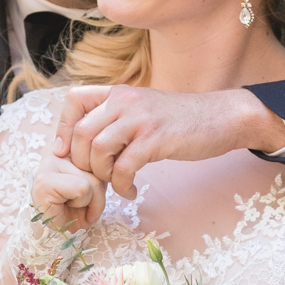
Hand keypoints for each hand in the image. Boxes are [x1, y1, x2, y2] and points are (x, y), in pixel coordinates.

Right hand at [32, 135, 107, 231]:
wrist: (62, 236)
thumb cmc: (81, 208)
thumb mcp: (98, 178)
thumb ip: (104, 163)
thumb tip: (116, 158)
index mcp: (68, 142)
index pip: (101, 148)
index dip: (105, 174)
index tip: (88, 187)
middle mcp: (55, 147)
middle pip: (99, 163)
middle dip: (99, 190)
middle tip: (82, 201)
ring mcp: (47, 163)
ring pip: (92, 178)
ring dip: (92, 200)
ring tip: (76, 205)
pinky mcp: (44, 182)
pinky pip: (82, 189)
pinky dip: (84, 204)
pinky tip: (69, 208)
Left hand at [52, 83, 284, 198]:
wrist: (222, 118)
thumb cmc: (182, 120)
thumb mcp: (144, 109)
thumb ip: (118, 119)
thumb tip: (86, 142)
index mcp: (120, 92)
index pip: (74, 100)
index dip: (62, 127)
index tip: (64, 152)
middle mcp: (126, 101)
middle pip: (81, 133)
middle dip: (81, 162)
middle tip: (96, 177)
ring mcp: (140, 119)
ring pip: (98, 151)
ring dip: (102, 175)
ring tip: (116, 183)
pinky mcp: (155, 140)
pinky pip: (123, 168)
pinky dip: (122, 186)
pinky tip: (132, 191)